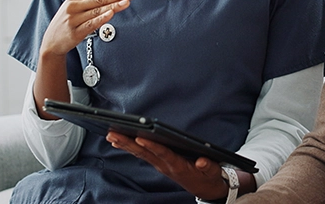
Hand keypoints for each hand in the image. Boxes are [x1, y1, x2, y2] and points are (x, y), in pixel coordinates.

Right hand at [40, 0, 135, 56]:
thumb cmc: (67, 19)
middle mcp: (73, 6)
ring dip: (113, 6)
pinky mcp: (75, 32)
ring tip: (126, 2)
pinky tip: (111, 14)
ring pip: (97, 11)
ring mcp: (74, 19)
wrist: (52, 41)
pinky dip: (101, 18)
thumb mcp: (73, 1)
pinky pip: (91, 24)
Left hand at [106, 131, 228, 200]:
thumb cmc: (209, 177)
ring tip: (111, 136)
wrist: (205, 189)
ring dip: (125, 145)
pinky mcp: (159, 164)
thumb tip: (202, 162)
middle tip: (113, 135)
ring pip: (140, 154)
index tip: (140, 137)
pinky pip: (142, 155)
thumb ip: (208, 167)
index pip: (163, 154)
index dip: (152, 146)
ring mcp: (161, 165)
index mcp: (179, 166)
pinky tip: (120, 142)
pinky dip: (130, 147)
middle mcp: (166, 166)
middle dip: (128, 144)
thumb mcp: (213, 172)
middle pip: (145, 154)